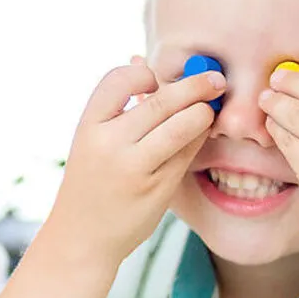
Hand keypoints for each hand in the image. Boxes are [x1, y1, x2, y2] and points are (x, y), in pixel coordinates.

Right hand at [47, 61, 224, 265]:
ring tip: (209, 108)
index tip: (155, 80)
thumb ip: (118, 105)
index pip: (119, 80)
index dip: (143, 73)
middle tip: (216, 79)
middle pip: (161, 101)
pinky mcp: (158, 189)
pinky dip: (198, 138)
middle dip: (195, 85)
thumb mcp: (92, 140)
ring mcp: (135, 168)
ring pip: (182, 126)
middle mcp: (110, 144)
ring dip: (203, 112)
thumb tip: (140, 60)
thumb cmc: (91, 181)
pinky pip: (187, 153)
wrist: (82, 237)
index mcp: (89, 126)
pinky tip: (200, 133)